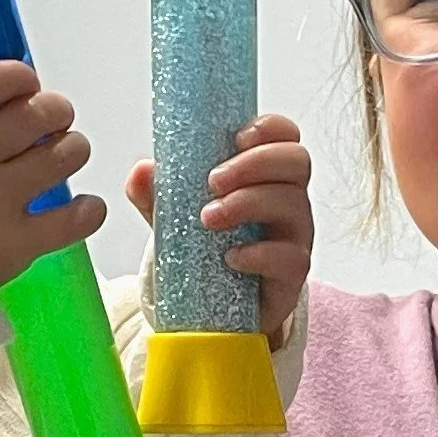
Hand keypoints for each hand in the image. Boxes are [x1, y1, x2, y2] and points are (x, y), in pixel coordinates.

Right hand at [0, 61, 106, 291]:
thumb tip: (12, 95)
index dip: (17, 77)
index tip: (27, 82)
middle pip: (32, 114)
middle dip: (55, 110)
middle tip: (55, 121)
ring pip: (61, 156)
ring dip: (73, 150)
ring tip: (66, 156)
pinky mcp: (15, 245)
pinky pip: (74, 219)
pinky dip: (89, 210)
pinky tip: (84, 207)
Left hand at [125, 114, 313, 345]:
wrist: (215, 308)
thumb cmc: (205, 249)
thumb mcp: (176, 217)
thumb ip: (157, 194)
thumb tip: (141, 172)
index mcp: (265, 175)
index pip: (284, 135)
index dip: (269, 128)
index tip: (236, 137)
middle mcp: (288, 198)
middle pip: (296, 161)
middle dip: (254, 163)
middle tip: (213, 181)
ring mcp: (295, 235)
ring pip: (294, 204)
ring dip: (248, 203)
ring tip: (208, 218)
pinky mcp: (292, 274)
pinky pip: (290, 257)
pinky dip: (258, 254)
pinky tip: (230, 258)